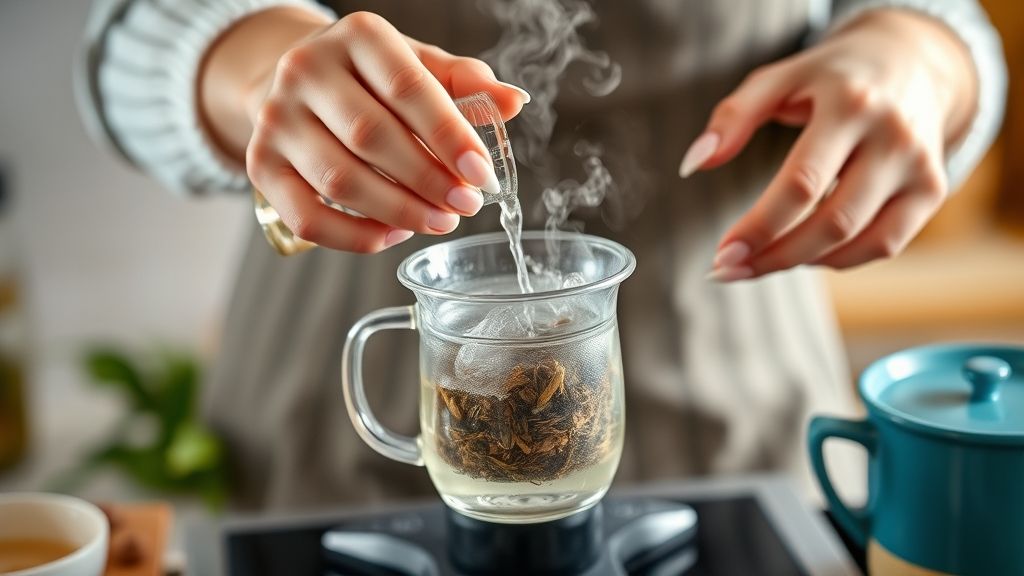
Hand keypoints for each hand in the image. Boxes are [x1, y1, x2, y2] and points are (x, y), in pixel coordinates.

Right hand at [201, 10, 528, 252]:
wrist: (298, 82)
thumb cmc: (372, 78)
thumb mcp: (419, 66)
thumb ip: (465, 83)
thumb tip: (514, 102)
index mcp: (357, 37)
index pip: (408, 89)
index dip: (449, 137)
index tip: (481, 174)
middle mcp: (306, 70)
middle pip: (372, 138)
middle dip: (428, 180)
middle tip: (465, 206)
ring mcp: (276, 119)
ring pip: (340, 181)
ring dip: (399, 211)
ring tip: (439, 221)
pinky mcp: (260, 165)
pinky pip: (307, 218)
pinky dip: (356, 237)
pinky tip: (394, 234)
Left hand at [681, 9, 976, 280]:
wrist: (909, 63)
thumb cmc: (827, 79)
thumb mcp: (778, 79)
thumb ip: (733, 117)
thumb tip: (693, 164)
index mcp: (850, 104)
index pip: (801, 184)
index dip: (759, 228)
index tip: (722, 255)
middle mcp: (893, 136)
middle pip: (832, 222)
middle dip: (773, 256)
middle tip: (727, 270)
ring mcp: (920, 165)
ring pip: (859, 241)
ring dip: (800, 263)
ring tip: (758, 262)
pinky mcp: (933, 190)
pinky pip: (885, 245)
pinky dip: (839, 260)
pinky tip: (804, 253)